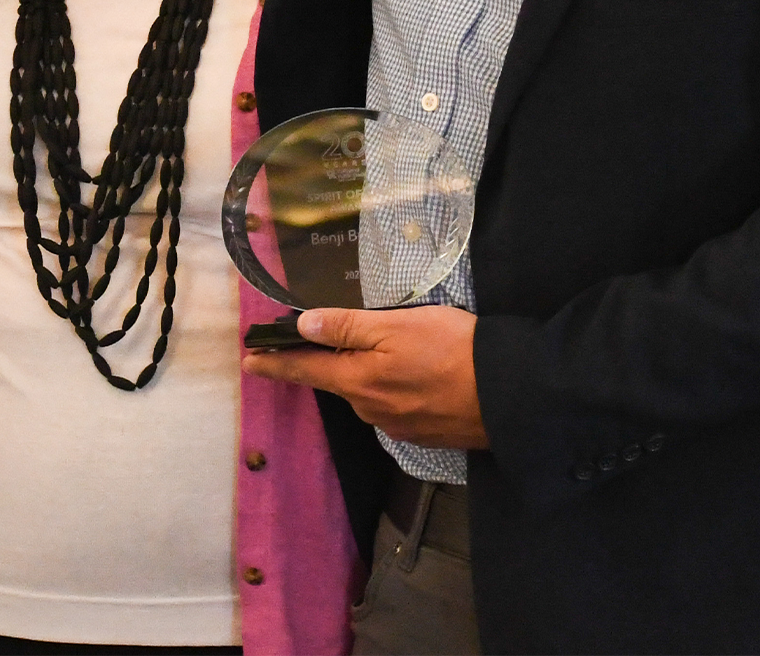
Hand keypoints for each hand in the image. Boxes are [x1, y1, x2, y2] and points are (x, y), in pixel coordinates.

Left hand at [242, 306, 488, 448]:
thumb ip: (346, 327)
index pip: (305, 370)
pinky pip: (397, 407)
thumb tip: (302, 327)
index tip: (249, 363)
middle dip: (337, 361)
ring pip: (370, 394)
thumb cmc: (451, 348)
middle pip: (340, 381)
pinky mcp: (423, 434)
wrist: (510, 395)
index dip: (276, 365)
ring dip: (374, 374)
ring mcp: (398, 427)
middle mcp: (371, 410)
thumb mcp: (396, 325)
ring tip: (404, 351)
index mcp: (358, 381)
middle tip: (348, 336)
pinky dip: (400, 389)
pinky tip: (423, 375)